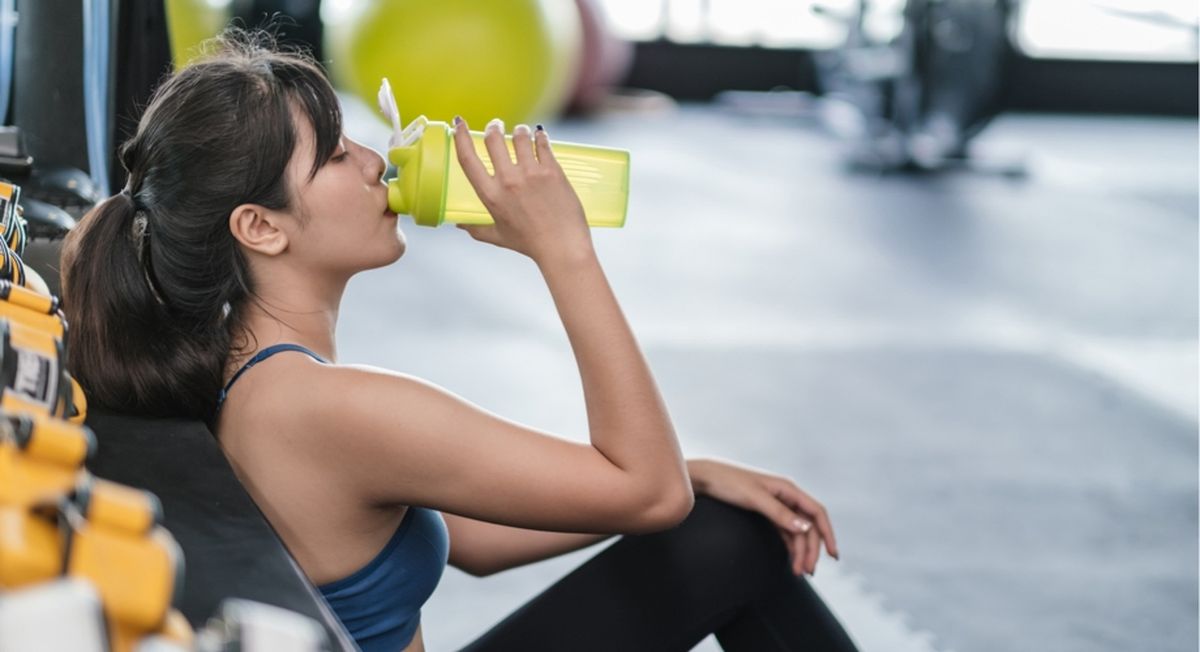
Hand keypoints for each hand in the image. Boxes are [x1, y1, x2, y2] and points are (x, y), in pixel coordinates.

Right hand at [452, 118, 593, 264]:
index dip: (461, 137)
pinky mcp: (552, 171)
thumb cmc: (530, 244)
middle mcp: (508, 180)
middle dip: (493, 127)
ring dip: (519, 130)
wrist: (562, 247)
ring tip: (521, 132)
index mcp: (491, 195)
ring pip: (520, 136)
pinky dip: (540, 136)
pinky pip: (542, 143)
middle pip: (493, 139)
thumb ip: (476, 229)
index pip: (468, 159)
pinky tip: (540, 136)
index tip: (459, 124)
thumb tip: (459, 225)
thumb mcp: (498, 237)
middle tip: (496, 125)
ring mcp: (531, 173)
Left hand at [687, 458, 838, 576]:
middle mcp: (786, 496)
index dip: (828, 533)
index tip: (833, 555)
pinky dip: (790, 547)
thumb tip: (805, 528)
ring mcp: (777, 505)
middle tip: (808, 572)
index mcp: (788, 489)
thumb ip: (780, 513)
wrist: (705, 479)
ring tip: (799, 573)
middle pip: (808, 526)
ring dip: (801, 552)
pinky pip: (785, 533)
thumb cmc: (729, 484)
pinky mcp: (767, 513)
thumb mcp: (755, 498)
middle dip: (811, 550)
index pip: (817, 512)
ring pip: (797, 532)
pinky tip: (792, 561)